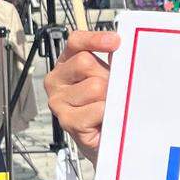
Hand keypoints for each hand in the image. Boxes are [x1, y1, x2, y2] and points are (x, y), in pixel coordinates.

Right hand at [43, 29, 120, 159]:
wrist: (104, 139)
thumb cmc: (106, 106)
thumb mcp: (109, 79)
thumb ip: (112, 63)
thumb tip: (122, 50)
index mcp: (67, 63)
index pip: (76, 42)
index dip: (95, 39)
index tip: (116, 41)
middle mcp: (57, 80)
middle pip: (85, 63)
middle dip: (106, 76)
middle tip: (111, 91)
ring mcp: (58, 102)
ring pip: (94, 87)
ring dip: (109, 98)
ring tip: (108, 108)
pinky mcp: (67, 121)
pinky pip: (96, 109)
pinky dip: (107, 114)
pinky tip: (105, 120)